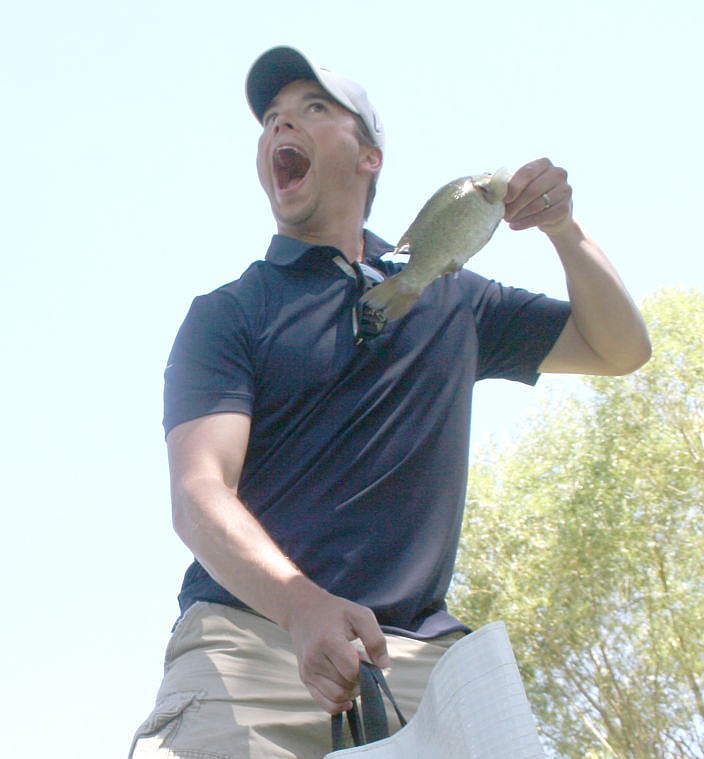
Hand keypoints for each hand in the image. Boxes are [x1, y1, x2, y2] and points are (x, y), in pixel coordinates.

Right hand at [282, 585, 388, 713]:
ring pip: (337, 698)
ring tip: (351, 671)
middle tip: (359, 661)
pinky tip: (348, 695)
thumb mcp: (360, 615)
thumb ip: (375, 639)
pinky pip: (326, 704)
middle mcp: (314, 659)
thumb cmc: (335, 612)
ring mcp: (308, 671)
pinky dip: (340, 704)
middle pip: (346, 686)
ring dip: (351, 691)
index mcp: (328, 641)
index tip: (364, 655)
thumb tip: (382, 666)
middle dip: (359, 678)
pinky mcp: (306, 679)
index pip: (352, 671)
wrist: (303, 611)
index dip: (365, 668)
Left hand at [503, 157, 573, 232]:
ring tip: (508, 220)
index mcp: (544, 163)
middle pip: (532, 190)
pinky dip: (526, 223)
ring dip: (519, 215)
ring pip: (538, 204)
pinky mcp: (565, 208)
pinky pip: (543, 217)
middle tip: (504, 215)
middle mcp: (558, 174)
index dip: (513, 187)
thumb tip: (488, 188)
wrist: (551, 215)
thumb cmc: (529, 197)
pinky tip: (515, 226)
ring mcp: (565, 190)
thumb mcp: (519, 187)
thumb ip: (506, 184)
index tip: (504, 199)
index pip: (527, 172)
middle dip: (515, 204)